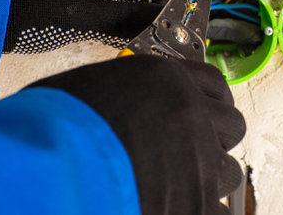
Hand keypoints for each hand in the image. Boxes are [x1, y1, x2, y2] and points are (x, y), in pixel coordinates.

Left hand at [3, 0, 169, 52]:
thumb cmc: (28, 5)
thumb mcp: (80, 15)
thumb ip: (123, 18)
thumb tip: (159, 23)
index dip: (162, 10)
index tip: (170, 35)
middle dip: (145, 18)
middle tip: (153, 45)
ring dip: (128, 22)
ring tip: (136, 46)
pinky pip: (104, 3)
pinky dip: (111, 21)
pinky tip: (114, 39)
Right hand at [27, 55, 245, 214]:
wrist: (50, 164)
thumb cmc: (55, 124)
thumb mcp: (96, 88)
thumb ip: (130, 94)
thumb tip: (134, 108)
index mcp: (167, 81)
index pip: (214, 84)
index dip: (212, 99)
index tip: (207, 109)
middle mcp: (192, 115)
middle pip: (232, 126)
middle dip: (217, 137)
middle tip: (192, 148)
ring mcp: (199, 159)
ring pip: (229, 170)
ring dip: (210, 177)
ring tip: (180, 183)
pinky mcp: (195, 203)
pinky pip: (220, 210)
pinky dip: (203, 210)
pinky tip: (180, 206)